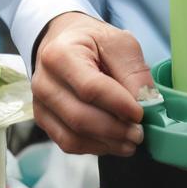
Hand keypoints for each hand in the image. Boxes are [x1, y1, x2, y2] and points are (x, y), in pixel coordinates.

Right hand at [32, 11, 152, 155]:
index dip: (118, 104)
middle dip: (114, 129)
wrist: (66, 40)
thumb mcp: (119, 41)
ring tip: (131, 141)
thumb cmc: (93, 40)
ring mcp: (40, 104)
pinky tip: (114, 142)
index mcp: (60, 54)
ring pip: (73, 135)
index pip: (90, 88)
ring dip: (106, 143)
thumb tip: (146, 103)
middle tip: (140, 133)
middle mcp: (44, 82)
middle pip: (80, 117)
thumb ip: (133, 70)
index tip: (141, 113)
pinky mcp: (44, 120)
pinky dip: (94, 146)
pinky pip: (68, 143)